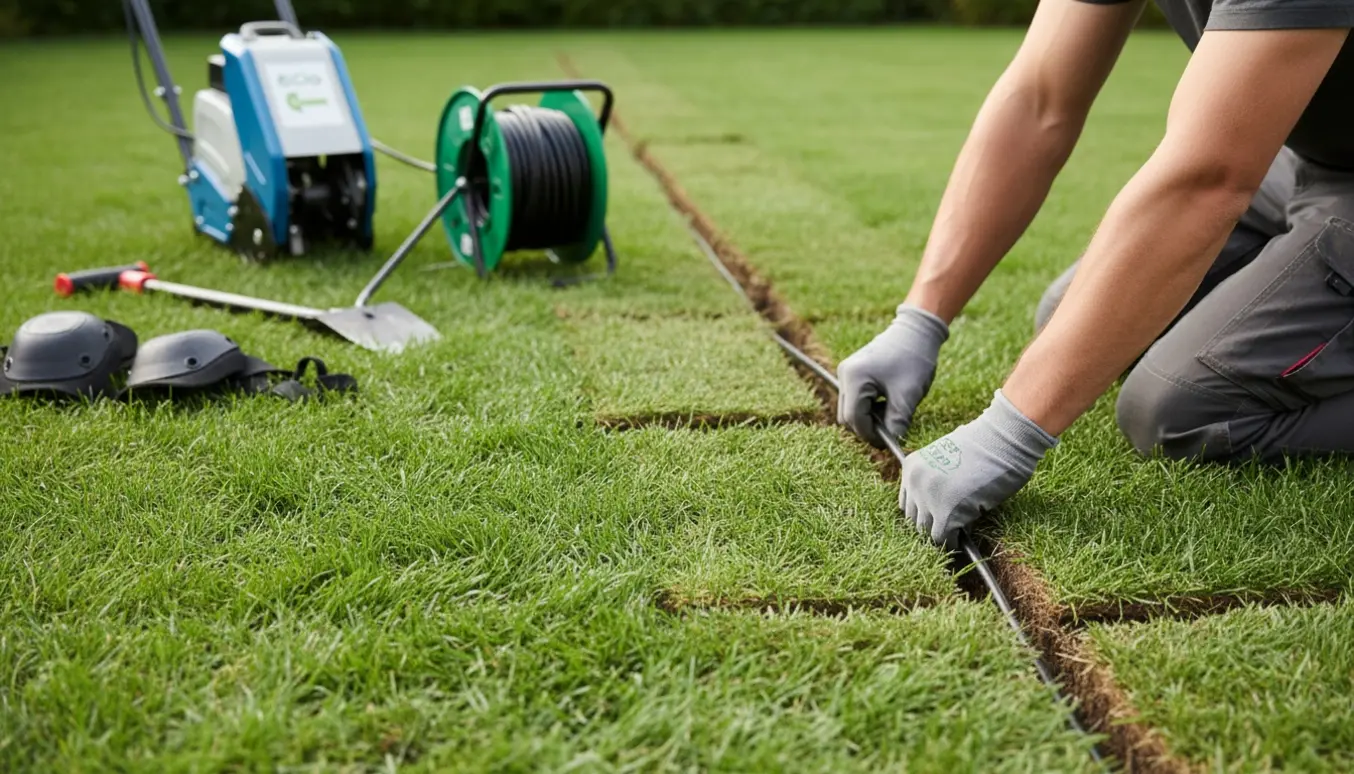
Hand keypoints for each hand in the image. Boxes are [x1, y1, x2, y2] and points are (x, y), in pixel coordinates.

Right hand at [837, 304, 949, 447]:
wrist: (916, 331)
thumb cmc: (913, 359)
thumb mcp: (907, 395)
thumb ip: (897, 422)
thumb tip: (892, 442)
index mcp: (855, 379)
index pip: (854, 418)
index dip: (870, 435)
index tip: (888, 442)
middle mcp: (845, 375)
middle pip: (847, 415)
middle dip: (867, 427)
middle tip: (891, 431)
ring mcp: (847, 372)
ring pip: (850, 408)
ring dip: (868, 417)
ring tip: (892, 413)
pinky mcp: (853, 372)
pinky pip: (854, 398)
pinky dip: (868, 406)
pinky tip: (887, 402)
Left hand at [900, 389, 1057, 546]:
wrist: (1003, 439)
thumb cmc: (985, 445)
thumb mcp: (949, 459)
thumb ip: (937, 481)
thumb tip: (940, 509)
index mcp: (912, 467)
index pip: (907, 503)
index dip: (923, 514)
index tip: (935, 520)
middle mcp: (915, 483)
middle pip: (914, 519)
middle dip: (930, 525)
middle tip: (947, 531)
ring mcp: (928, 498)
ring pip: (925, 531)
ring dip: (941, 534)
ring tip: (955, 535)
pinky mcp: (946, 513)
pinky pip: (942, 538)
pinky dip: (952, 542)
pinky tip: (961, 541)